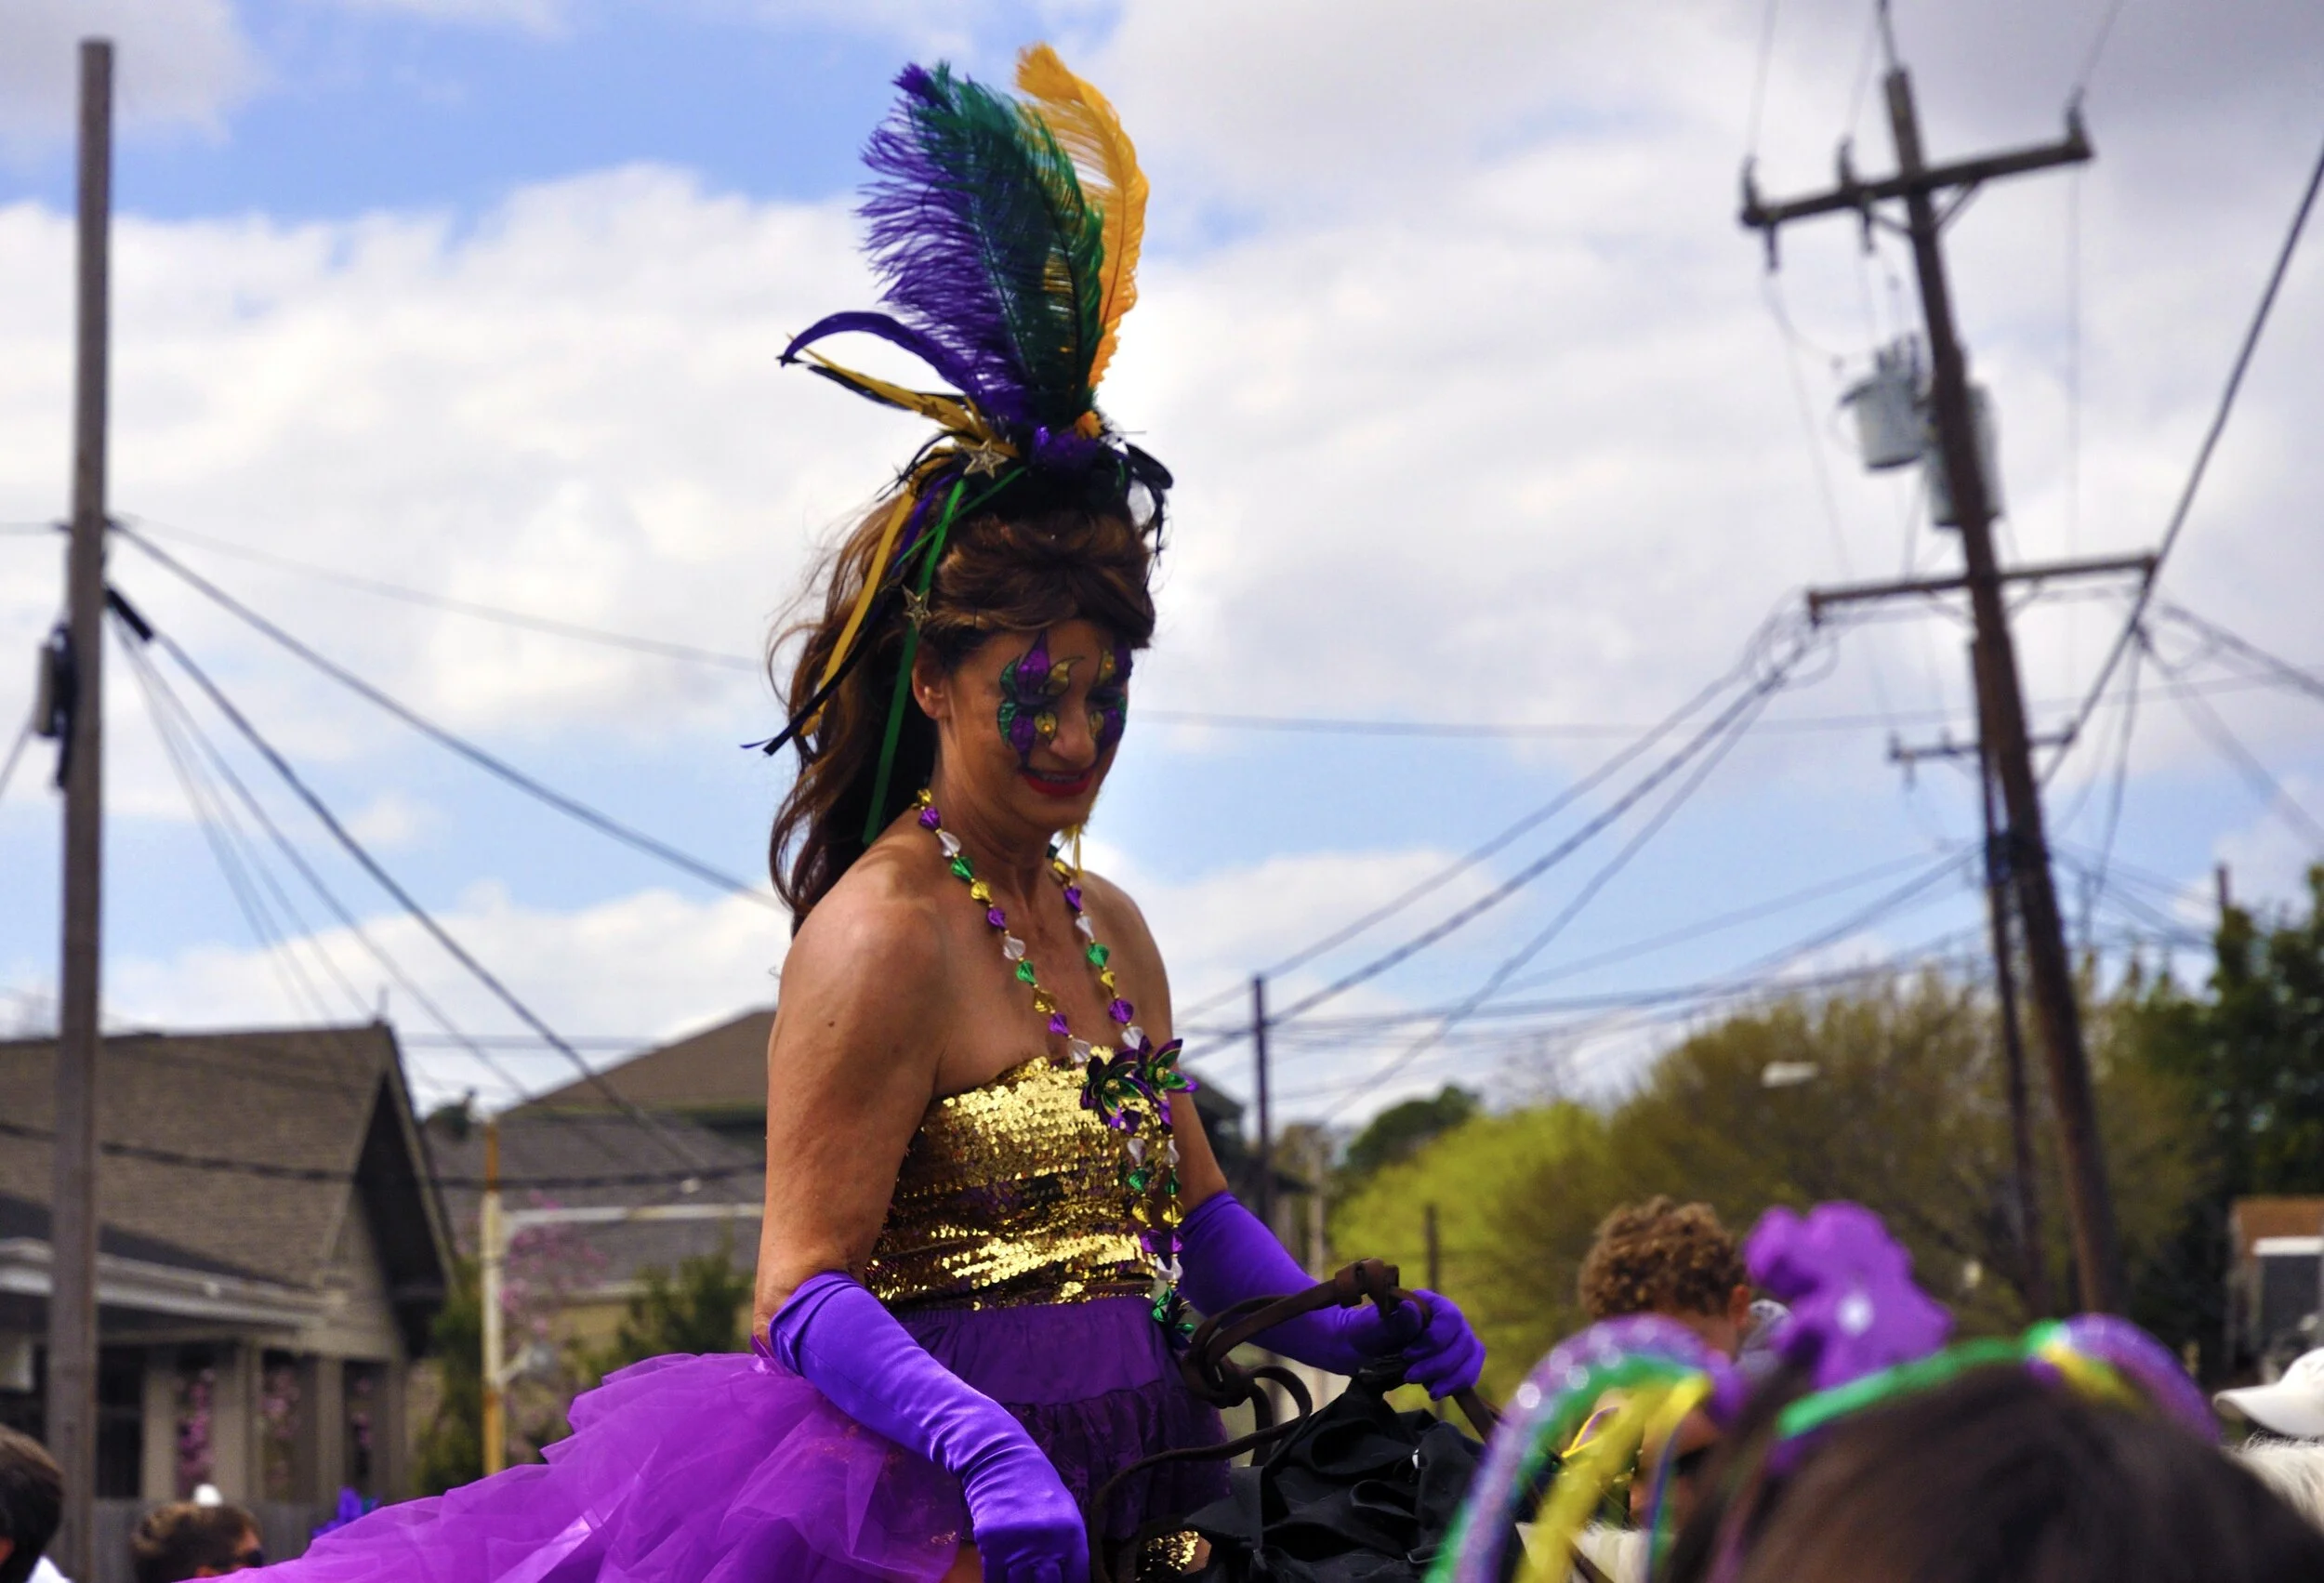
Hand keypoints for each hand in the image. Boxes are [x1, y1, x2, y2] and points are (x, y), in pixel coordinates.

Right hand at [958, 1433, 1087, 1582]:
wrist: (1002, 1462)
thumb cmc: (1038, 1485)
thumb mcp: (1066, 1511)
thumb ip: (1069, 1546)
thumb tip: (1069, 1578)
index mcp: (1071, 1534)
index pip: (1076, 1580)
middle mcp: (1047, 1544)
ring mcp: (1018, 1547)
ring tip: (1022, 1580)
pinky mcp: (991, 1547)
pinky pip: (994, 1581)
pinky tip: (1002, 1581)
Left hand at [1342, 1288, 1485, 1397]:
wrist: (1368, 1351)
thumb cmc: (1371, 1333)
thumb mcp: (1375, 1327)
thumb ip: (1396, 1321)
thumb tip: (1411, 1307)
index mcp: (1431, 1302)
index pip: (1450, 1318)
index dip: (1434, 1340)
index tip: (1407, 1355)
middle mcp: (1451, 1318)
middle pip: (1463, 1342)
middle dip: (1438, 1365)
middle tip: (1409, 1377)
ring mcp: (1459, 1339)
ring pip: (1471, 1358)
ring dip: (1451, 1379)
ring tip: (1429, 1391)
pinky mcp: (1461, 1360)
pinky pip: (1470, 1372)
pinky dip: (1456, 1385)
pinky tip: (1436, 1392)